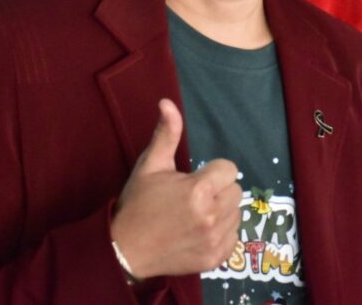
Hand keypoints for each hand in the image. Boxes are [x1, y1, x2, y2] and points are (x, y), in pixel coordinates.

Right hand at [111, 99, 241, 279]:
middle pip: (235, 190)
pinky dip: (221, 234)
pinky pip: (234, 237)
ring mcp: (214, 239)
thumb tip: (167, 102)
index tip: (195, 180)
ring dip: (221, 211)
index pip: (229, 169)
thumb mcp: (150, 166)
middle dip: (218, 190)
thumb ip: (166, 134)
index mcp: (198, 190)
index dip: (212, 172)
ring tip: (195, 215)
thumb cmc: (138, 204)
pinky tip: (199, 232)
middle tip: (193, 198)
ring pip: (236, 213)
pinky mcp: (215, 258)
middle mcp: (211, 215)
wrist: (125, 250)